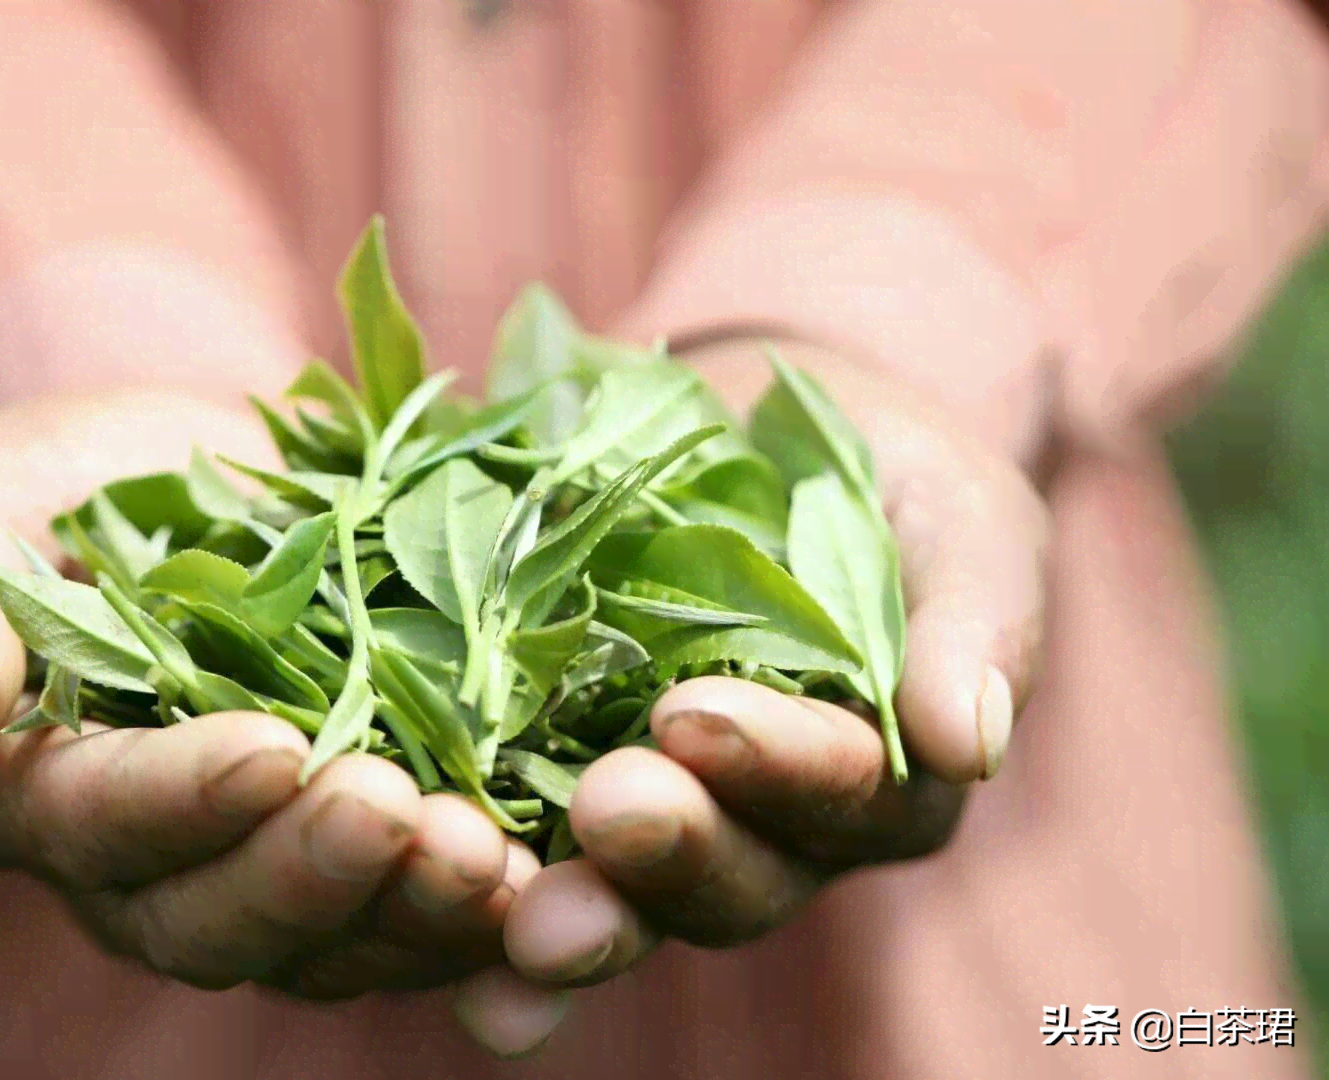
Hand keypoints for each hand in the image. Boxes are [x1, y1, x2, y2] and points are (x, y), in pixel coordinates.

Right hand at [0, 389, 540, 1000]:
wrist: (203, 482)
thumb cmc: (75, 478)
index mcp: (34, 786)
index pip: (94, 821)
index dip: (178, 799)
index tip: (270, 749)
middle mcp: (140, 865)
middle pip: (209, 920)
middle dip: (307, 876)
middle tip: (396, 815)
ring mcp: (256, 872)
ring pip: (322, 946)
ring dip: (406, 913)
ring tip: (488, 854)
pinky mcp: (355, 860)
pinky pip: (407, 919)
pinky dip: (470, 909)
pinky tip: (539, 870)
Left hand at [457, 343, 1049, 1051]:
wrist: (760, 434)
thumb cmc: (889, 480)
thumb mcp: (958, 521)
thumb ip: (976, 621)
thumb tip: (971, 742)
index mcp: (884, 778)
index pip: (845, 793)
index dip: (777, 766)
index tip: (699, 716)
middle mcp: (775, 830)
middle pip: (734, 875)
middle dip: (670, 850)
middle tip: (607, 806)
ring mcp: (667, 819)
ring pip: (629, 896)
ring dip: (578, 912)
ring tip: (512, 914)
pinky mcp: (561, 789)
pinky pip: (532, 869)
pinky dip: (490, 923)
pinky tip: (463, 971)